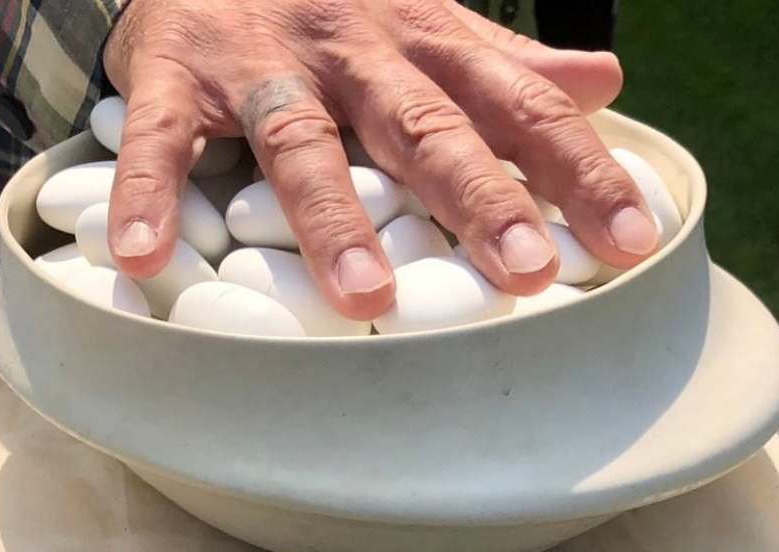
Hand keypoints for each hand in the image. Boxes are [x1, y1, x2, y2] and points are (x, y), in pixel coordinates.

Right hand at [102, 0, 656, 320]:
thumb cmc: (338, 8)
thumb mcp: (429, 25)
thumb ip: (508, 64)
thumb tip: (607, 81)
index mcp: (426, 44)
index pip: (521, 106)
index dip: (580, 171)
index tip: (632, 242)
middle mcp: (356, 51)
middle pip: (427, 126)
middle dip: (481, 199)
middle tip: (529, 273)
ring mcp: (264, 62)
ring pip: (303, 139)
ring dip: (333, 218)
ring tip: (367, 297)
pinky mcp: (178, 74)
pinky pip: (164, 137)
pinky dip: (152, 193)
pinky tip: (146, 256)